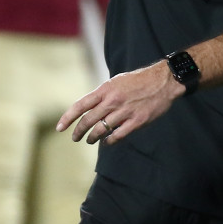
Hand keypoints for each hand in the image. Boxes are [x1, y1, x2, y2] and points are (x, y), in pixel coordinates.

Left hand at [56, 60, 182, 144]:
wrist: (162, 81)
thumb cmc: (138, 80)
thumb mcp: (116, 82)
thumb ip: (103, 95)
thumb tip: (90, 107)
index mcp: (105, 90)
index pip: (80, 105)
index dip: (68, 117)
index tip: (60, 128)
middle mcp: (112, 101)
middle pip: (88, 120)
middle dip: (79, 131)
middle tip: (75, 138)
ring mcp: (124, 112)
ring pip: (101, 130)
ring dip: (92, 138)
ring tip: (90, 140)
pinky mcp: (136, 121)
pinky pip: (117, 135)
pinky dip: (109, 141)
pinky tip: (106, 142)